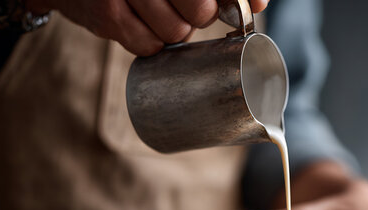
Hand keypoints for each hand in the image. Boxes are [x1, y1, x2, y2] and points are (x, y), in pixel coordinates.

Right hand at [28, 0, 268, 55]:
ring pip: (177, 32)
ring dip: (175, 30)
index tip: (247, 7)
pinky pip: (150, 47)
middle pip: (201, 11)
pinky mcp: (108, 16)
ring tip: (161, 14)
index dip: (235, 0)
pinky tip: (143, 25)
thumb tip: (260, 3)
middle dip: (200, 14)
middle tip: (188, 8)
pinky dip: (151, 42)